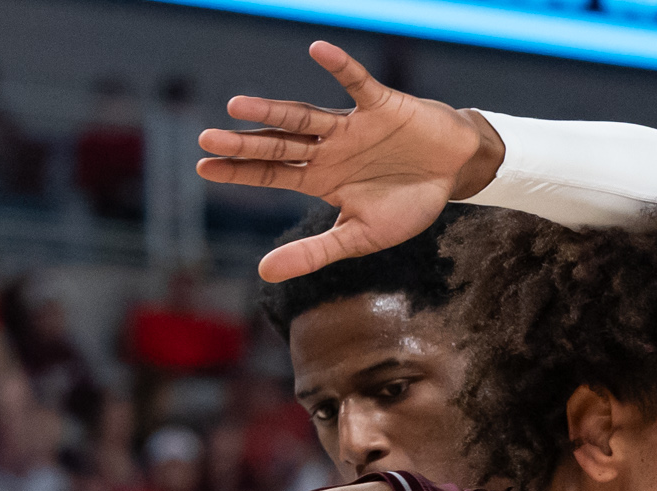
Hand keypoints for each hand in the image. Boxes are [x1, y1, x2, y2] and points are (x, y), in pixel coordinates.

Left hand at [197, 41, 505, 281]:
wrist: (454, 174)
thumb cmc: (407, 204)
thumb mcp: (358, 237)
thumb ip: (313, 252)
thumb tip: (262, 272)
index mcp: (320, 179)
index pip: (270, 174)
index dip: (238, 171)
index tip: (202, 167)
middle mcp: (327, 149)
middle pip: (277, 145)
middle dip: (243, 144)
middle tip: (205, 139)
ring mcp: (351, 126)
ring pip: (304, 116)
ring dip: (272, 112)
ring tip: (236, 106)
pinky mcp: (381, 106)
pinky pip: (357, 83)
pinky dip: (340, 67)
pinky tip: (317, 50)